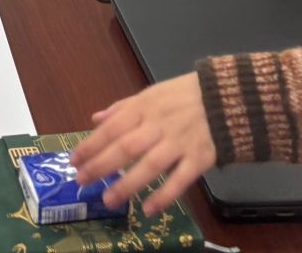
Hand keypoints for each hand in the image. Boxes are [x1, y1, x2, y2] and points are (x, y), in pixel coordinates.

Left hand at [69, 73, 217, 217]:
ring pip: (150, 165)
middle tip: (82, 181)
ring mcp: (179, 142)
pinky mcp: (200, 158)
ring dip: (127, 184)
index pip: (113, 127)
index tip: (74, 160)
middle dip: (101, 165)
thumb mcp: (152, 93)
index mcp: (145, 106)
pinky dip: (165, 195)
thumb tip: (96, 119)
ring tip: (108, 199)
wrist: (228, 97)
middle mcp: (159, 125)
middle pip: (127, 146)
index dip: (92, 144)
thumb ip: (123, 107)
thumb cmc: (184, 96)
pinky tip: (149, 209)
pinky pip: (180, 180)